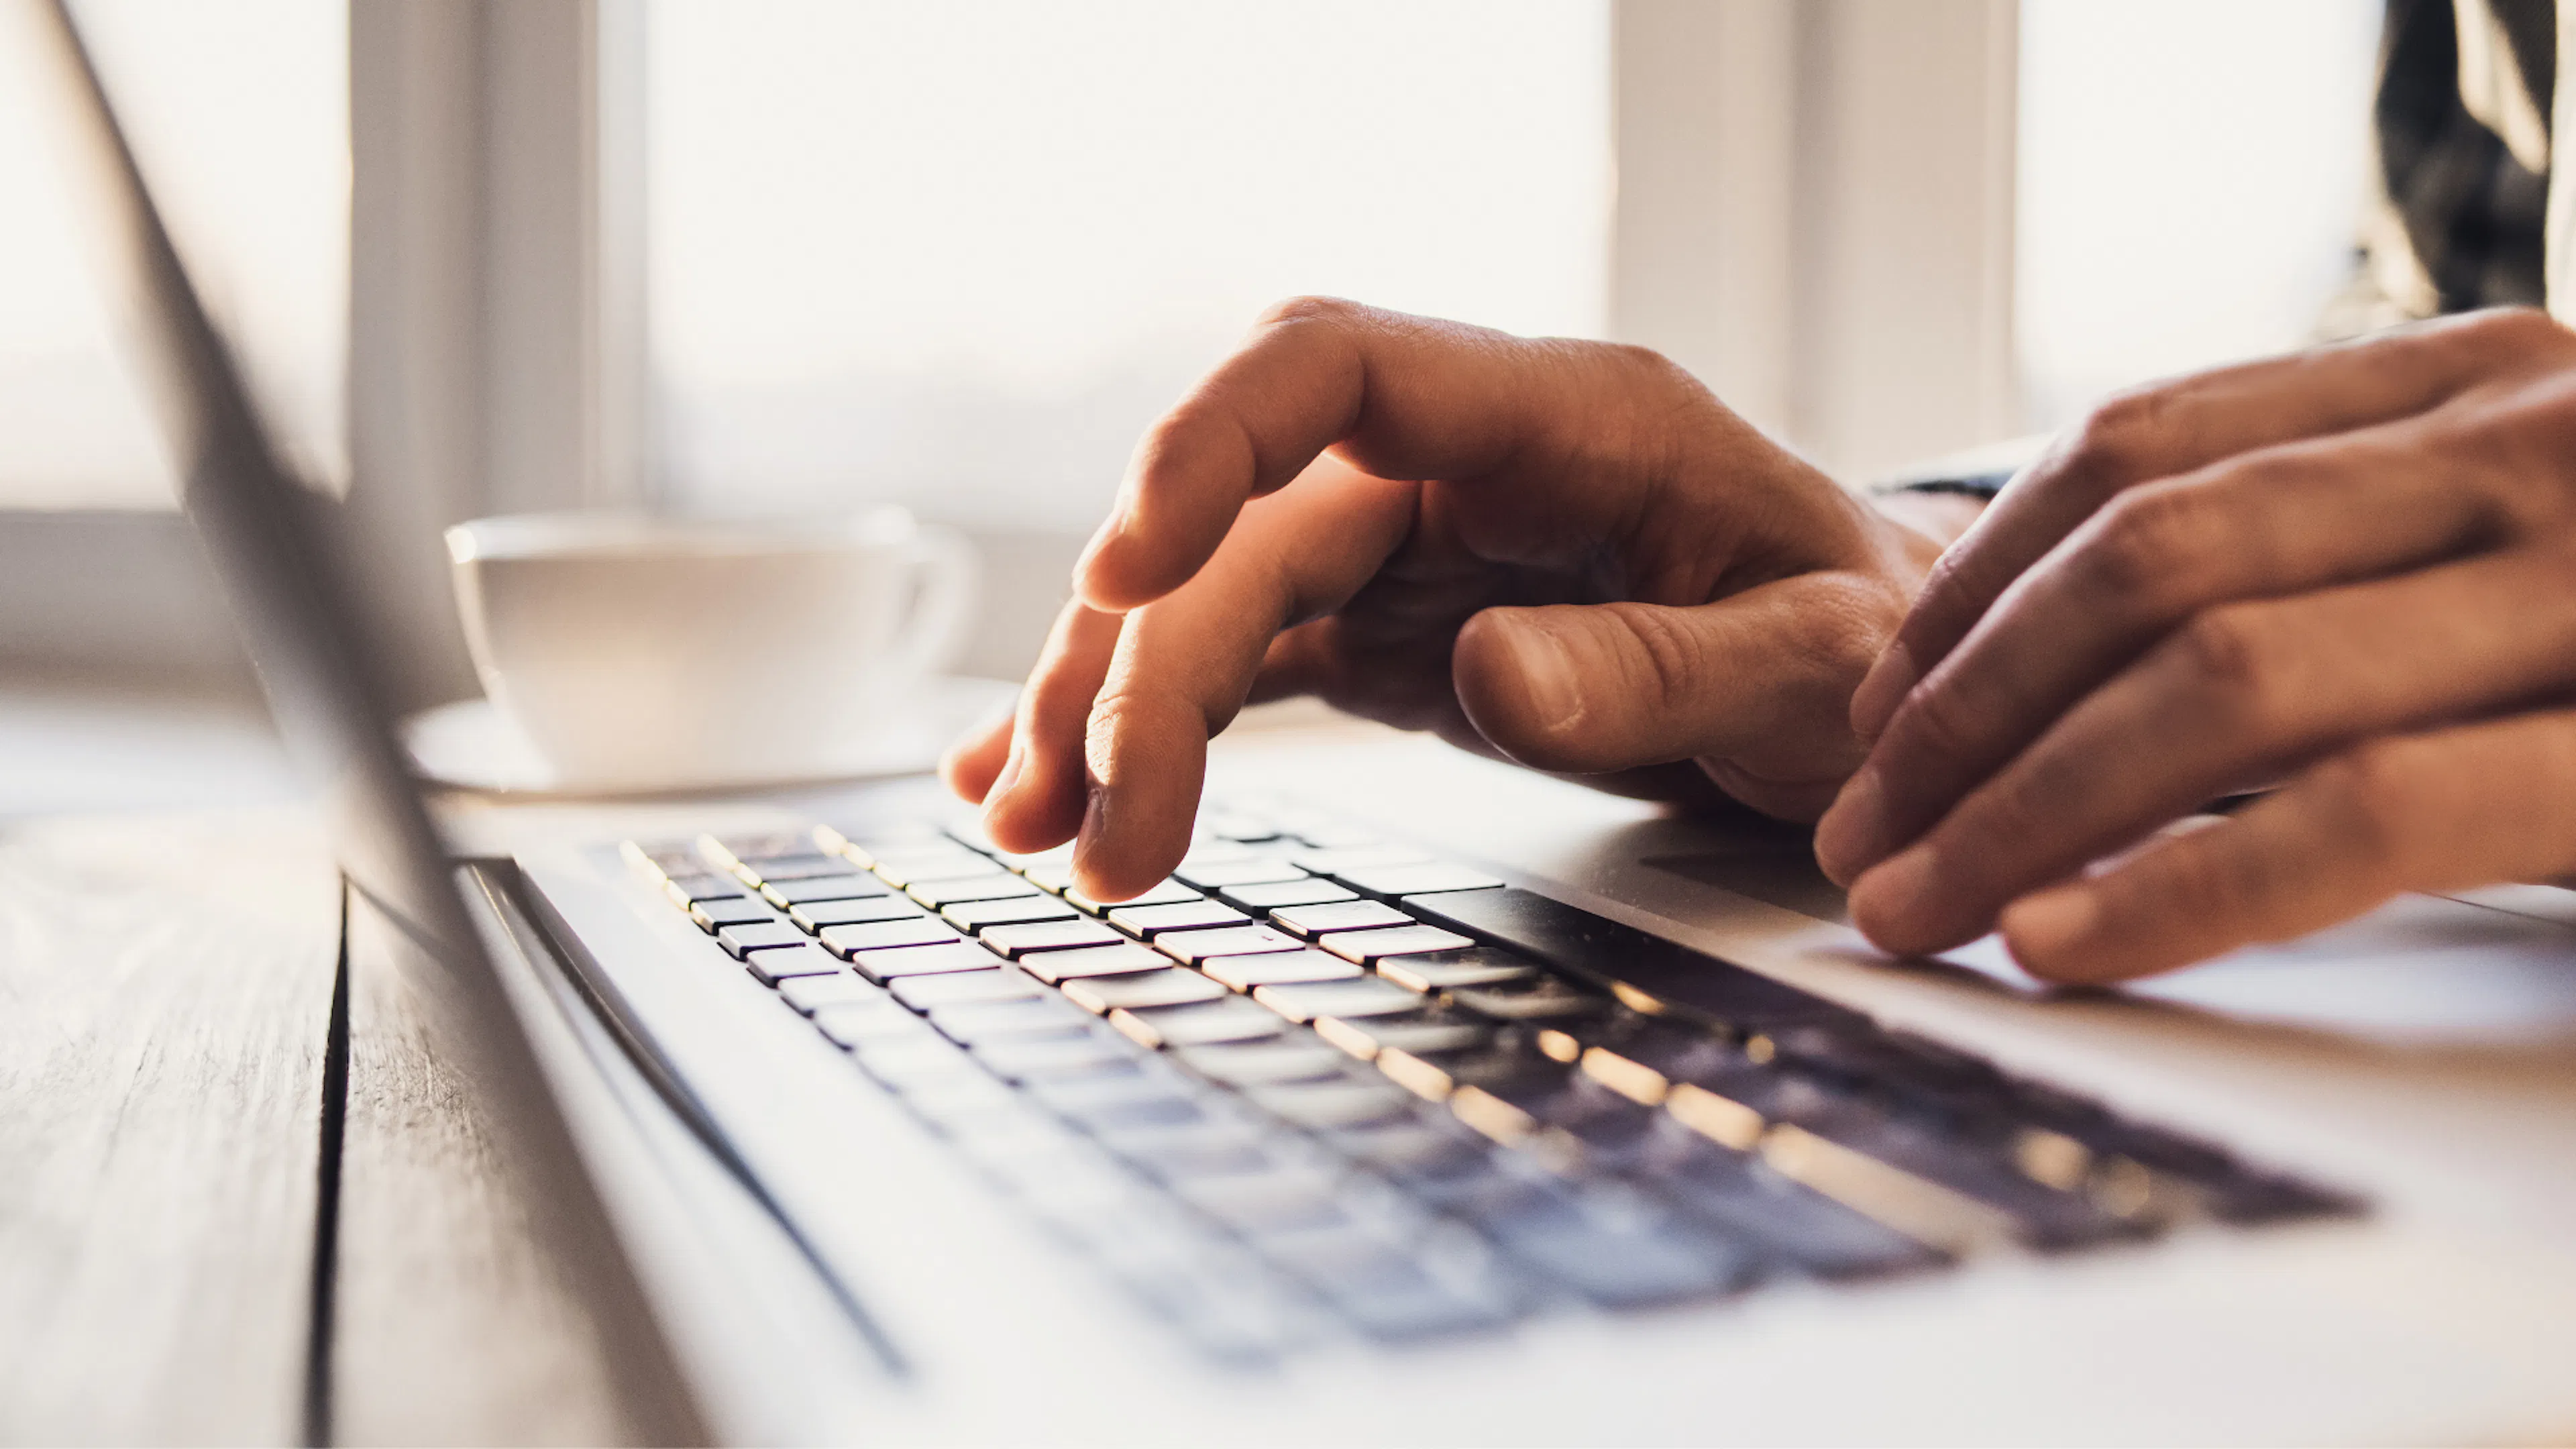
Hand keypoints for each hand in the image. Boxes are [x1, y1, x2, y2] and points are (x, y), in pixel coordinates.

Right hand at [942, 298, 1952, 898]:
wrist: (1879, 683)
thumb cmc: (1870, 642)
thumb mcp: (1819, 663)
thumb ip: (1664, 665)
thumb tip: (1488, 680)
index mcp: (1563, 419)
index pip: (1334, 364)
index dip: (1208, 445)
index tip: (1127, 565)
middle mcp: (1457, 465)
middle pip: (1240, 522)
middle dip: (1139, 663)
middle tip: (1092, 828)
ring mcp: (1408, 545)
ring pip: (1211, 593)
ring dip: (1109, 703)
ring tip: (1038, 832)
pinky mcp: (1384, 628)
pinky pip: (1237, 656)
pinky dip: (1146, 722)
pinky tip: (1054, 791)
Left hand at [1812, 307, 2575, 982]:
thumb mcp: (2506, 546)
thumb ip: (2330, 552)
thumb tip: (2057, 665)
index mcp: (2474, 378)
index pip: (2141, 448)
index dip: (1970, 584)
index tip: (1871, 711)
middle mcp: (2531, 442)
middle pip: (2148, 562)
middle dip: (1962, 712)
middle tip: (1858, 836)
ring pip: (2221, 679)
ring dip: (2022, 812)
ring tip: (1910, 906)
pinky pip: (2361, 813)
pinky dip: (2180, 887)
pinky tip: (2055, 942)